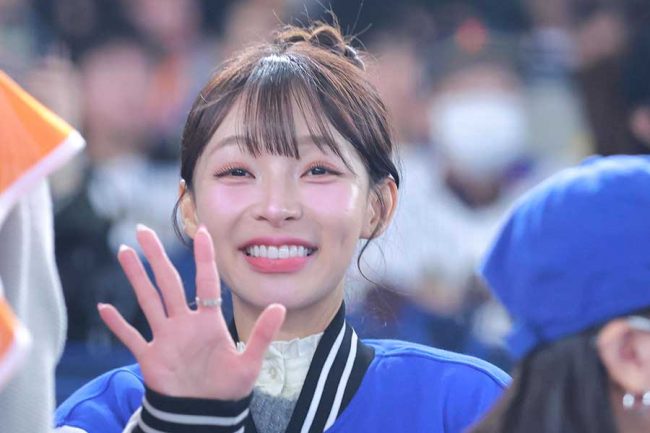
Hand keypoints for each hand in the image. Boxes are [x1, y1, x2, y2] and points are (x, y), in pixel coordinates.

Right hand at [98, 224, 285, 399]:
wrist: (205, 413)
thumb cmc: (228, 388)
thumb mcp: (250, 362)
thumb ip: (263, 334)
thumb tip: (280, 307)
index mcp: (208, 322)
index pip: (205, 282)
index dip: (204, 258)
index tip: (202, 231)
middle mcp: (184, 323)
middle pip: (168, 282)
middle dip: (156, 256)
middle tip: (143, 230)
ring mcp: (165, 338)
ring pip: (148, 300)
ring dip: (136, 277)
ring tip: (124, 251)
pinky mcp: (150, 357)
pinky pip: (131, 337)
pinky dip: (118, 325)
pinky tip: (103, 308)